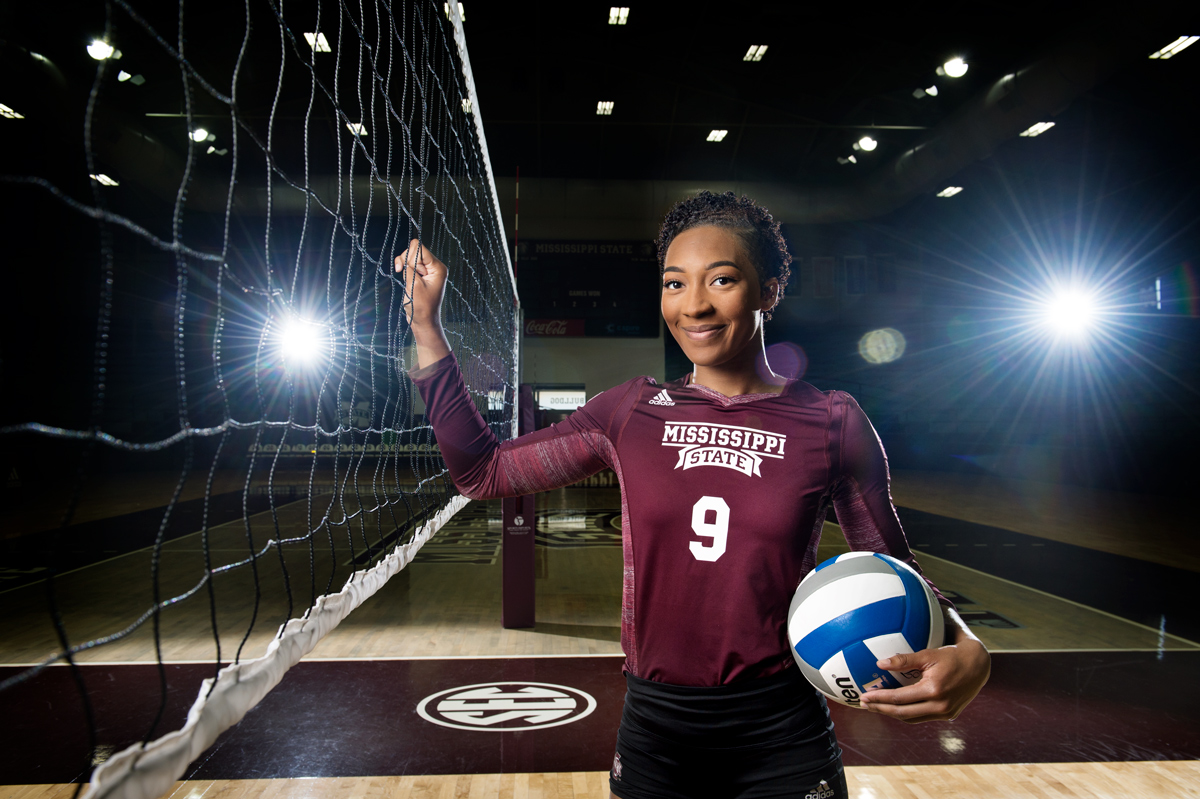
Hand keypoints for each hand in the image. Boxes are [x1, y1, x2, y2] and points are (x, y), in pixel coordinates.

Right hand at [395, 238, 447, 327]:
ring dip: (404, 264)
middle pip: (414, 250)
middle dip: (407, 261)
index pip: (420, 248)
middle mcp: (434, 266)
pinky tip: (400, 272)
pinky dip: (402, 266)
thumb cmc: (421, 306)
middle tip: (410, 277)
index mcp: (438, 267)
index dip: (411, 258)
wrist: (423, 320)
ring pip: (409, 255)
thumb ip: (409, 268)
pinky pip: (408, 262)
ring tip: (405, 277)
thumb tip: (405, 255)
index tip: (410, 271)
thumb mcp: (414, 285)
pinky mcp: (419, 274)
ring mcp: (426, 270)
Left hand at [859, 612, 990, 722]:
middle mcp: (940, 706)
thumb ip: (904, 660)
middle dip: (881, 710)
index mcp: (934, 690)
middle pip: (903, 713)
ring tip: (876, 707)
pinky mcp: (949, 715)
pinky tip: (895, 707)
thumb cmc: (951, 656)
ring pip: (912, 718)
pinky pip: (922, 717)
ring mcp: (945, 713)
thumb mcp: (928, 654)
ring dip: (892, 714)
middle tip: (864, 704)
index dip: (879, 699)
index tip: (863, 696)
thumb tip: (880, 664)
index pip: (899, 698)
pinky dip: (907, 713)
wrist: (978, 666)